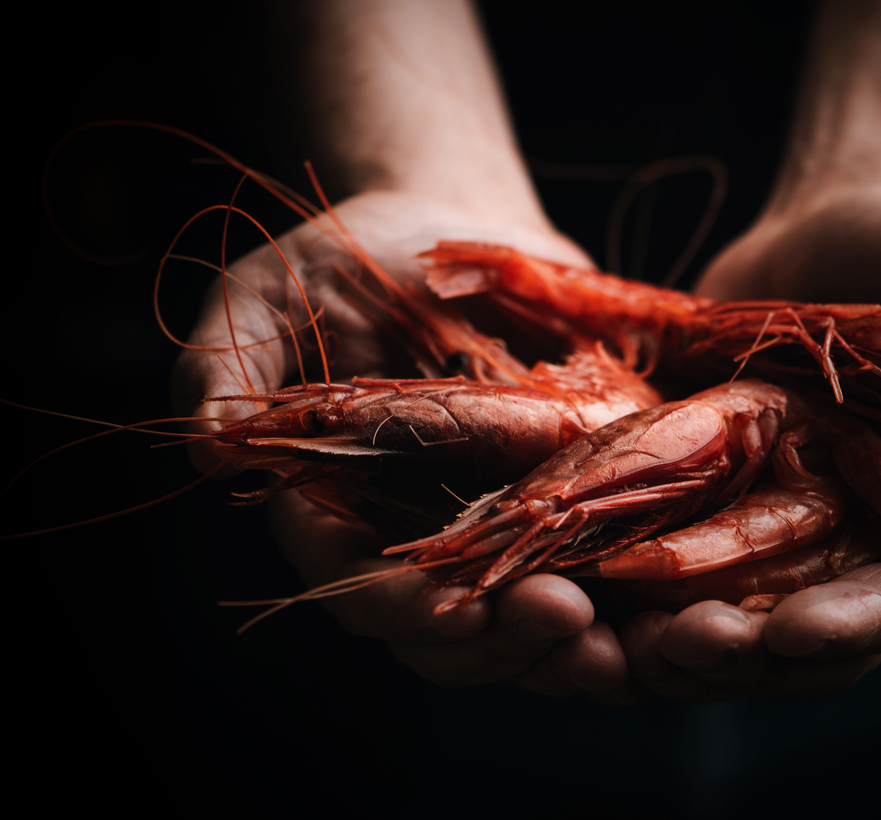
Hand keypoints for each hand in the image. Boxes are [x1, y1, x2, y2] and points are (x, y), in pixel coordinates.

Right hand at [172, 190, 628, 696]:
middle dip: (508, 645)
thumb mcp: (267, 298)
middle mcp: (418, 537)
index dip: (405, 612)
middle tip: (570, 627)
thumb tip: (206, 448)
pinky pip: (597, 566)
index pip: (357, 589)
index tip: (465, 608)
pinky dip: (630, 596)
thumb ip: (224, 365)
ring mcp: (495, 523)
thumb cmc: (341, 262)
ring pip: (527, 618)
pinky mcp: (563, 497)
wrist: (448, 231)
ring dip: (576, 646)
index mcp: (338, 511)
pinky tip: (674, 604)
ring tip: (630, 650)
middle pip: (452, 630)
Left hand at [620, 184, 880, 698]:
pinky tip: (569, 594)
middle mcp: (857, 544)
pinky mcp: (704, 504)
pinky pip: (661, 569)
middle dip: (739, 652)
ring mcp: (775, 531)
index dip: (849, 626)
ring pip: (723, 621)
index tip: (786, 631)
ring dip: (667, 646)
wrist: (824, 238)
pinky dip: (620, 593)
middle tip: (674, 645)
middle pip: (802, 638)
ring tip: (606, 642)